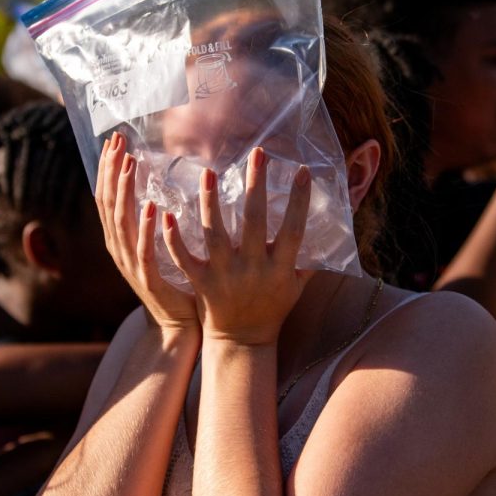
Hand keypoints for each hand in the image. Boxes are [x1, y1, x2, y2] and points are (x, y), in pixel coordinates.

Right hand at [95, 132, 197, 334]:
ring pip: (121, 221)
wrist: (177, 325)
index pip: (107, 196)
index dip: (108, 168)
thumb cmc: (174, 282)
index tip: (114, 141)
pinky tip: (153, 207)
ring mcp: (131, 264)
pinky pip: (144, 250)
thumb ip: (158, 218)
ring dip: (125, 191)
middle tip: (118, 141)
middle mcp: (119, 248)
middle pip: (107, 202)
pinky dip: (146, 228)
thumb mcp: (160, 245)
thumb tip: (164, 184)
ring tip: (130, 164)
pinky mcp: (147, 279)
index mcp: (120, 238)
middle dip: (111, 170)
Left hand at [163, 147, 312, 345]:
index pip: (294, 229)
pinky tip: (166, 214)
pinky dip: (174, 239)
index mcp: (280, 268)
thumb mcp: (297, 285)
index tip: (303, 170)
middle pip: (256, 222)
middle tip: (257, 153)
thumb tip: (329, 228)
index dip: (300, 200)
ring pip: (216, 235)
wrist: (243, 342)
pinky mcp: (202, 283)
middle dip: (257, 186)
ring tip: (207, 171)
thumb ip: (309, 258)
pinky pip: (185, 259)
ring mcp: (226, 276)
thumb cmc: (273, 308)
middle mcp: (254, 269)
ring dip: (210, 203)